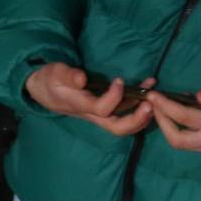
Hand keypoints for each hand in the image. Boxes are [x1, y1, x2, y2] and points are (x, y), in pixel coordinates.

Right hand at [24, 64, 153, 135]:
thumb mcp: (55, 73)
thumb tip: (81, 78)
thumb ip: (67, 75)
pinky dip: (139, 102)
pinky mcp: (106, 108)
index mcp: (81, 106)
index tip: (119, 80)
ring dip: (143, 113)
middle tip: (150, 105)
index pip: (101, 109)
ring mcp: (101, 114)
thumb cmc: (50, 80)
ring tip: (155, 94)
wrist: (45, 90)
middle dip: (136, 119)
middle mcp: (93, 114)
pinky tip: (149, 85)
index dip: (114, 98)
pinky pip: (125, 111)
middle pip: (118, 127)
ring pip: (124, 122)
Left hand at [148, 80, 200, 154]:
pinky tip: (173, 114)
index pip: (184, 117)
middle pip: (177, 139)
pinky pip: (188, 143)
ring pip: (181, 144)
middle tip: (152, 104)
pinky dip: (176, 130)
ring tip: (159, 108)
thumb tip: (198, 95)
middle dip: (160, 121)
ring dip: (166, 127)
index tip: (152, 94)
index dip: (165, 106)